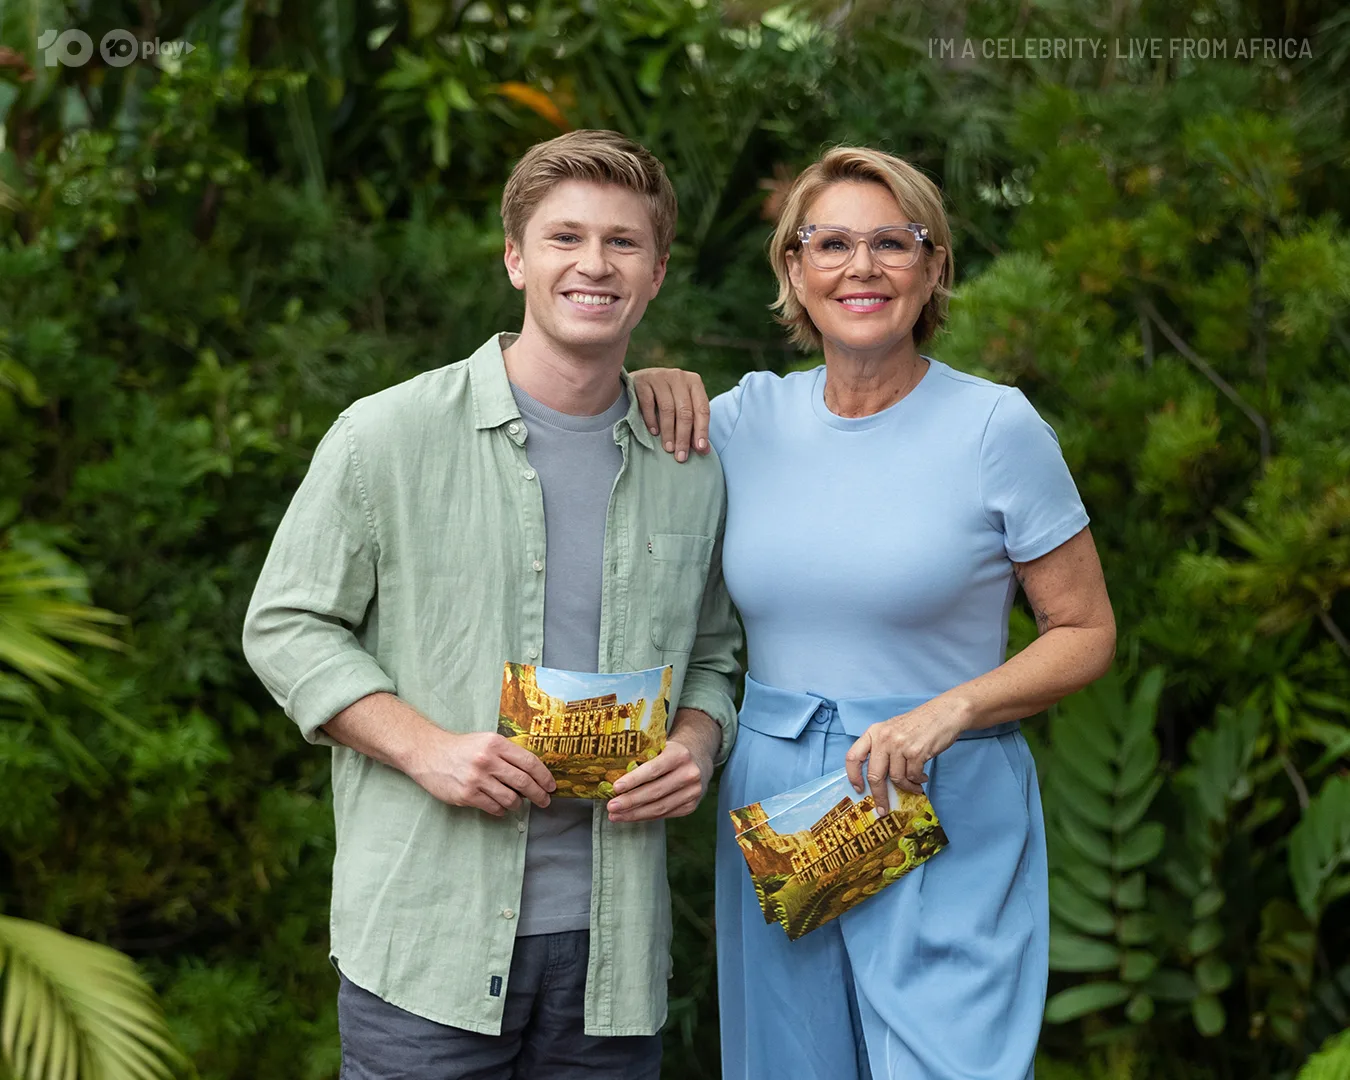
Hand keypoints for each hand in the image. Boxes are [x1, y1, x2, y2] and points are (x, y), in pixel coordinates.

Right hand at [410, 730, 556, 816]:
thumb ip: (507, 754)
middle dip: (538, 794)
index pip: (529, 762)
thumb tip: (532, 773)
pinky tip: (501, 807)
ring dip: (518, 804)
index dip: (544, 776)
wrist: (429, 753)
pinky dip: (501, 810)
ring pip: (510, 798)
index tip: (551, 786)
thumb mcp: (486, 741)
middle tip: (544, 801)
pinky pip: (493, 807)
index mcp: (496, 744)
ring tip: (518, 804)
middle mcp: (488, 760)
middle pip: (523, 782)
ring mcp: (477, 779)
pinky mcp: (466, 794)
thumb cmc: (461, 748)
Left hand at [606, 714, 716, 821]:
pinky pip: (664, 814)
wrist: (698, 760)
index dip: (634, 780)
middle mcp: (689, 774)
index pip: (654, 770)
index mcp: (679, 754)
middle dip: (630, 801)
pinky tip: (631, 816)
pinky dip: (645, 816)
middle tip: (611, 806)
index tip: (615, 787)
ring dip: (634, 814)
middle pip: (655, 792)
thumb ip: (643, 758)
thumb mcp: (661, 747)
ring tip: (615, 815)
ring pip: (659, 807)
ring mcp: (693, 792)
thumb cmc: (670, 753)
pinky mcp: (691, 806)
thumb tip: (610, 776)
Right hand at [630, 367, 710, 461]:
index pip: (702, 409)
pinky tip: (653, 432)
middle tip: (681, 456)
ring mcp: (660, 376)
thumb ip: (694, 427)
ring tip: (668, 448)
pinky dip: (651, 420)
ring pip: (667, 408)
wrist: (641, 380)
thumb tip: (705, 451)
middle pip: (685, 411)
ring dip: (668, 432)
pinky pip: (648, 403)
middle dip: (683, 436)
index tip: (700, 449)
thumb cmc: (667, 397)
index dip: (702, 430)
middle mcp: (679, 377)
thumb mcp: (683, 407)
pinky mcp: (642, 381)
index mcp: (694, 382)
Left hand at [844, 697, 969, 810]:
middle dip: (879, 795)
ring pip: (896, 778)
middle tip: (883, 808)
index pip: (853, 756)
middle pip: (874, 775)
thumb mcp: (891, 730)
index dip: (853, 776)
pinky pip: (912, 776)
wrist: (943, 713)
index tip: (859, 789)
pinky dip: (917, 782)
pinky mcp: (916, 752)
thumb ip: (881, 749)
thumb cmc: (917, 724)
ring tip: (914, 785)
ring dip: (906, 787)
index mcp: (873, 732)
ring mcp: (899, 745)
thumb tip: (874, 779)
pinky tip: (922, 778)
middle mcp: (883, 738)